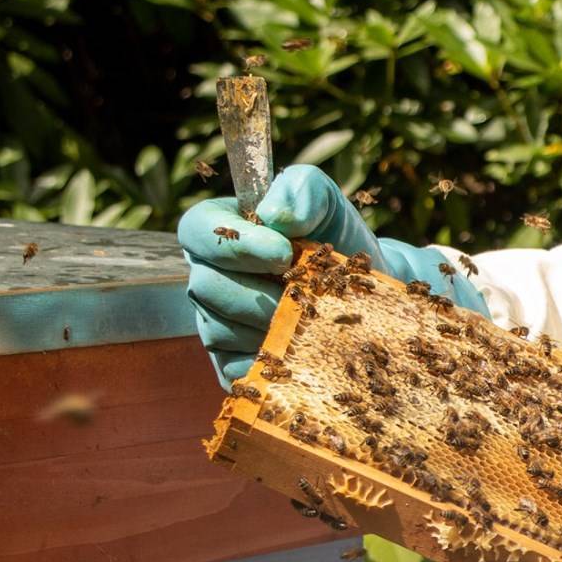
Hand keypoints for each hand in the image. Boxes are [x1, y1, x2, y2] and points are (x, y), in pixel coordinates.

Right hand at [176, 163, 487, 386]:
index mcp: (217, 230)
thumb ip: (301, 190)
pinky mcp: (233, 365)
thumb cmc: (334, 237)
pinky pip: (237, 371)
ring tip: (311, 319)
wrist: (364, 290)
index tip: (284, 252)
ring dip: (271, 326)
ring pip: (219, 331)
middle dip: (258, 291)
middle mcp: (207, 277)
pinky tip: (304, 352)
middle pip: (205, 286)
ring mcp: (216, 324)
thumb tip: (275, 214)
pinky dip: (272, 364)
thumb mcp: (324, 201)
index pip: (197, 230)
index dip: (235, 245)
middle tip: (303, 293)